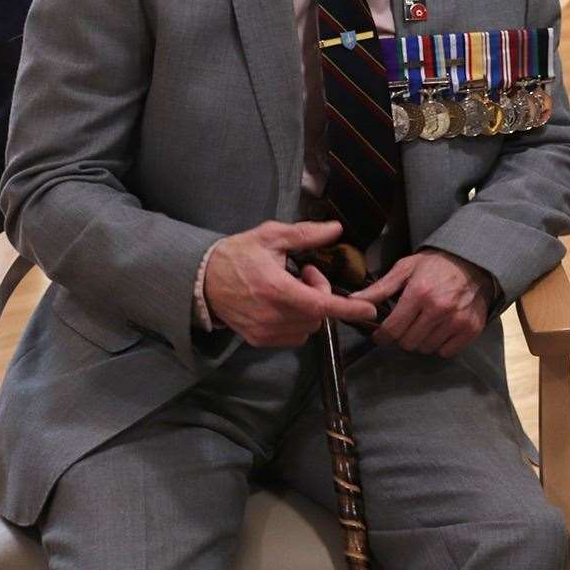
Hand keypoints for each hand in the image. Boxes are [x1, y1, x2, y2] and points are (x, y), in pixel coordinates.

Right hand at [204, 221, 381, 347]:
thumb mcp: (270, 236)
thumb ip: (305, 234)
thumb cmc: (236, 255)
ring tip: (291, 288)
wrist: (200, 281)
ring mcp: (264, 331)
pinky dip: (298, 322)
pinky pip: (293, 336)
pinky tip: (283, 304)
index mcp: (276, 289)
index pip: (320, 305)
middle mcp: (272, 316)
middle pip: (318, 314)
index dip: (348, 309)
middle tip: (306, 274)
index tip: (369, 311)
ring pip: (308, 327)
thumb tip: (336, 229)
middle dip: (320, 294)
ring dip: (309, 309)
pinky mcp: (258, 340)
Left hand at [351, 249, 492, 357]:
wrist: (473, 264)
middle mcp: (439, 309)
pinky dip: (440, 345)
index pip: (393, 329)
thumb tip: (352, 301)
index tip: (381, 334)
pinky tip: (439, 331)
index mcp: (419, 293)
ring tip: (423, 326)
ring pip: (426, 348)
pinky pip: (446, 352)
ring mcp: (457, 320)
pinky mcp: (470, 329)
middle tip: (406, 325)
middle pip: (408, 342)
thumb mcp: (405, 269)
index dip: (382, 335)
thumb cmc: (435, 265)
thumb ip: (379, 288)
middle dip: (402, 336)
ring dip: (420, 341)